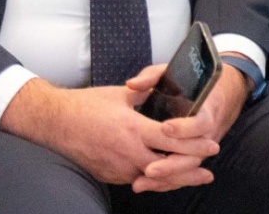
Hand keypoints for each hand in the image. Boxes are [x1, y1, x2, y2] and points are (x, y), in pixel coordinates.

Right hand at [0, 76, 220, 187]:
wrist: (55, 123)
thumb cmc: (89, 105)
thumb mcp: (123, 94)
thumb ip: (149, 93)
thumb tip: (169, 88)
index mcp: (133, 128)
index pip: (173, 140)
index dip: (195, 145)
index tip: (212, 146)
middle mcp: (127, 152)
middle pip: (167, 167)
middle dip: (190, 169)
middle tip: (208, 170)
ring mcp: (117, 167)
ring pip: (153, 179)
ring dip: (173, 178)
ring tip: (193, 177)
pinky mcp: (109, 176)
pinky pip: (137, 179)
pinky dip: (153, 179)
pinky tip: (165, 177)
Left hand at [125, 58, 251, 192]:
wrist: (218, 97)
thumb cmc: (192, 84)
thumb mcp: (174, 74)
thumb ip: (153, 76)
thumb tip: (131, 84)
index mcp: (206, 110)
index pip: (201, 123)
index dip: (184, 127)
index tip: (165, 127)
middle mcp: (207, 134)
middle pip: (195, 155)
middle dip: (172, 164)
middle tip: (149, 169)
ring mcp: (201, 148)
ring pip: (187, 168)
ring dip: (166, 178)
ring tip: (140, 182)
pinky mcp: (192, 157)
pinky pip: (182, 173)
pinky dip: (165, 181)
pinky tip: (144, 184)